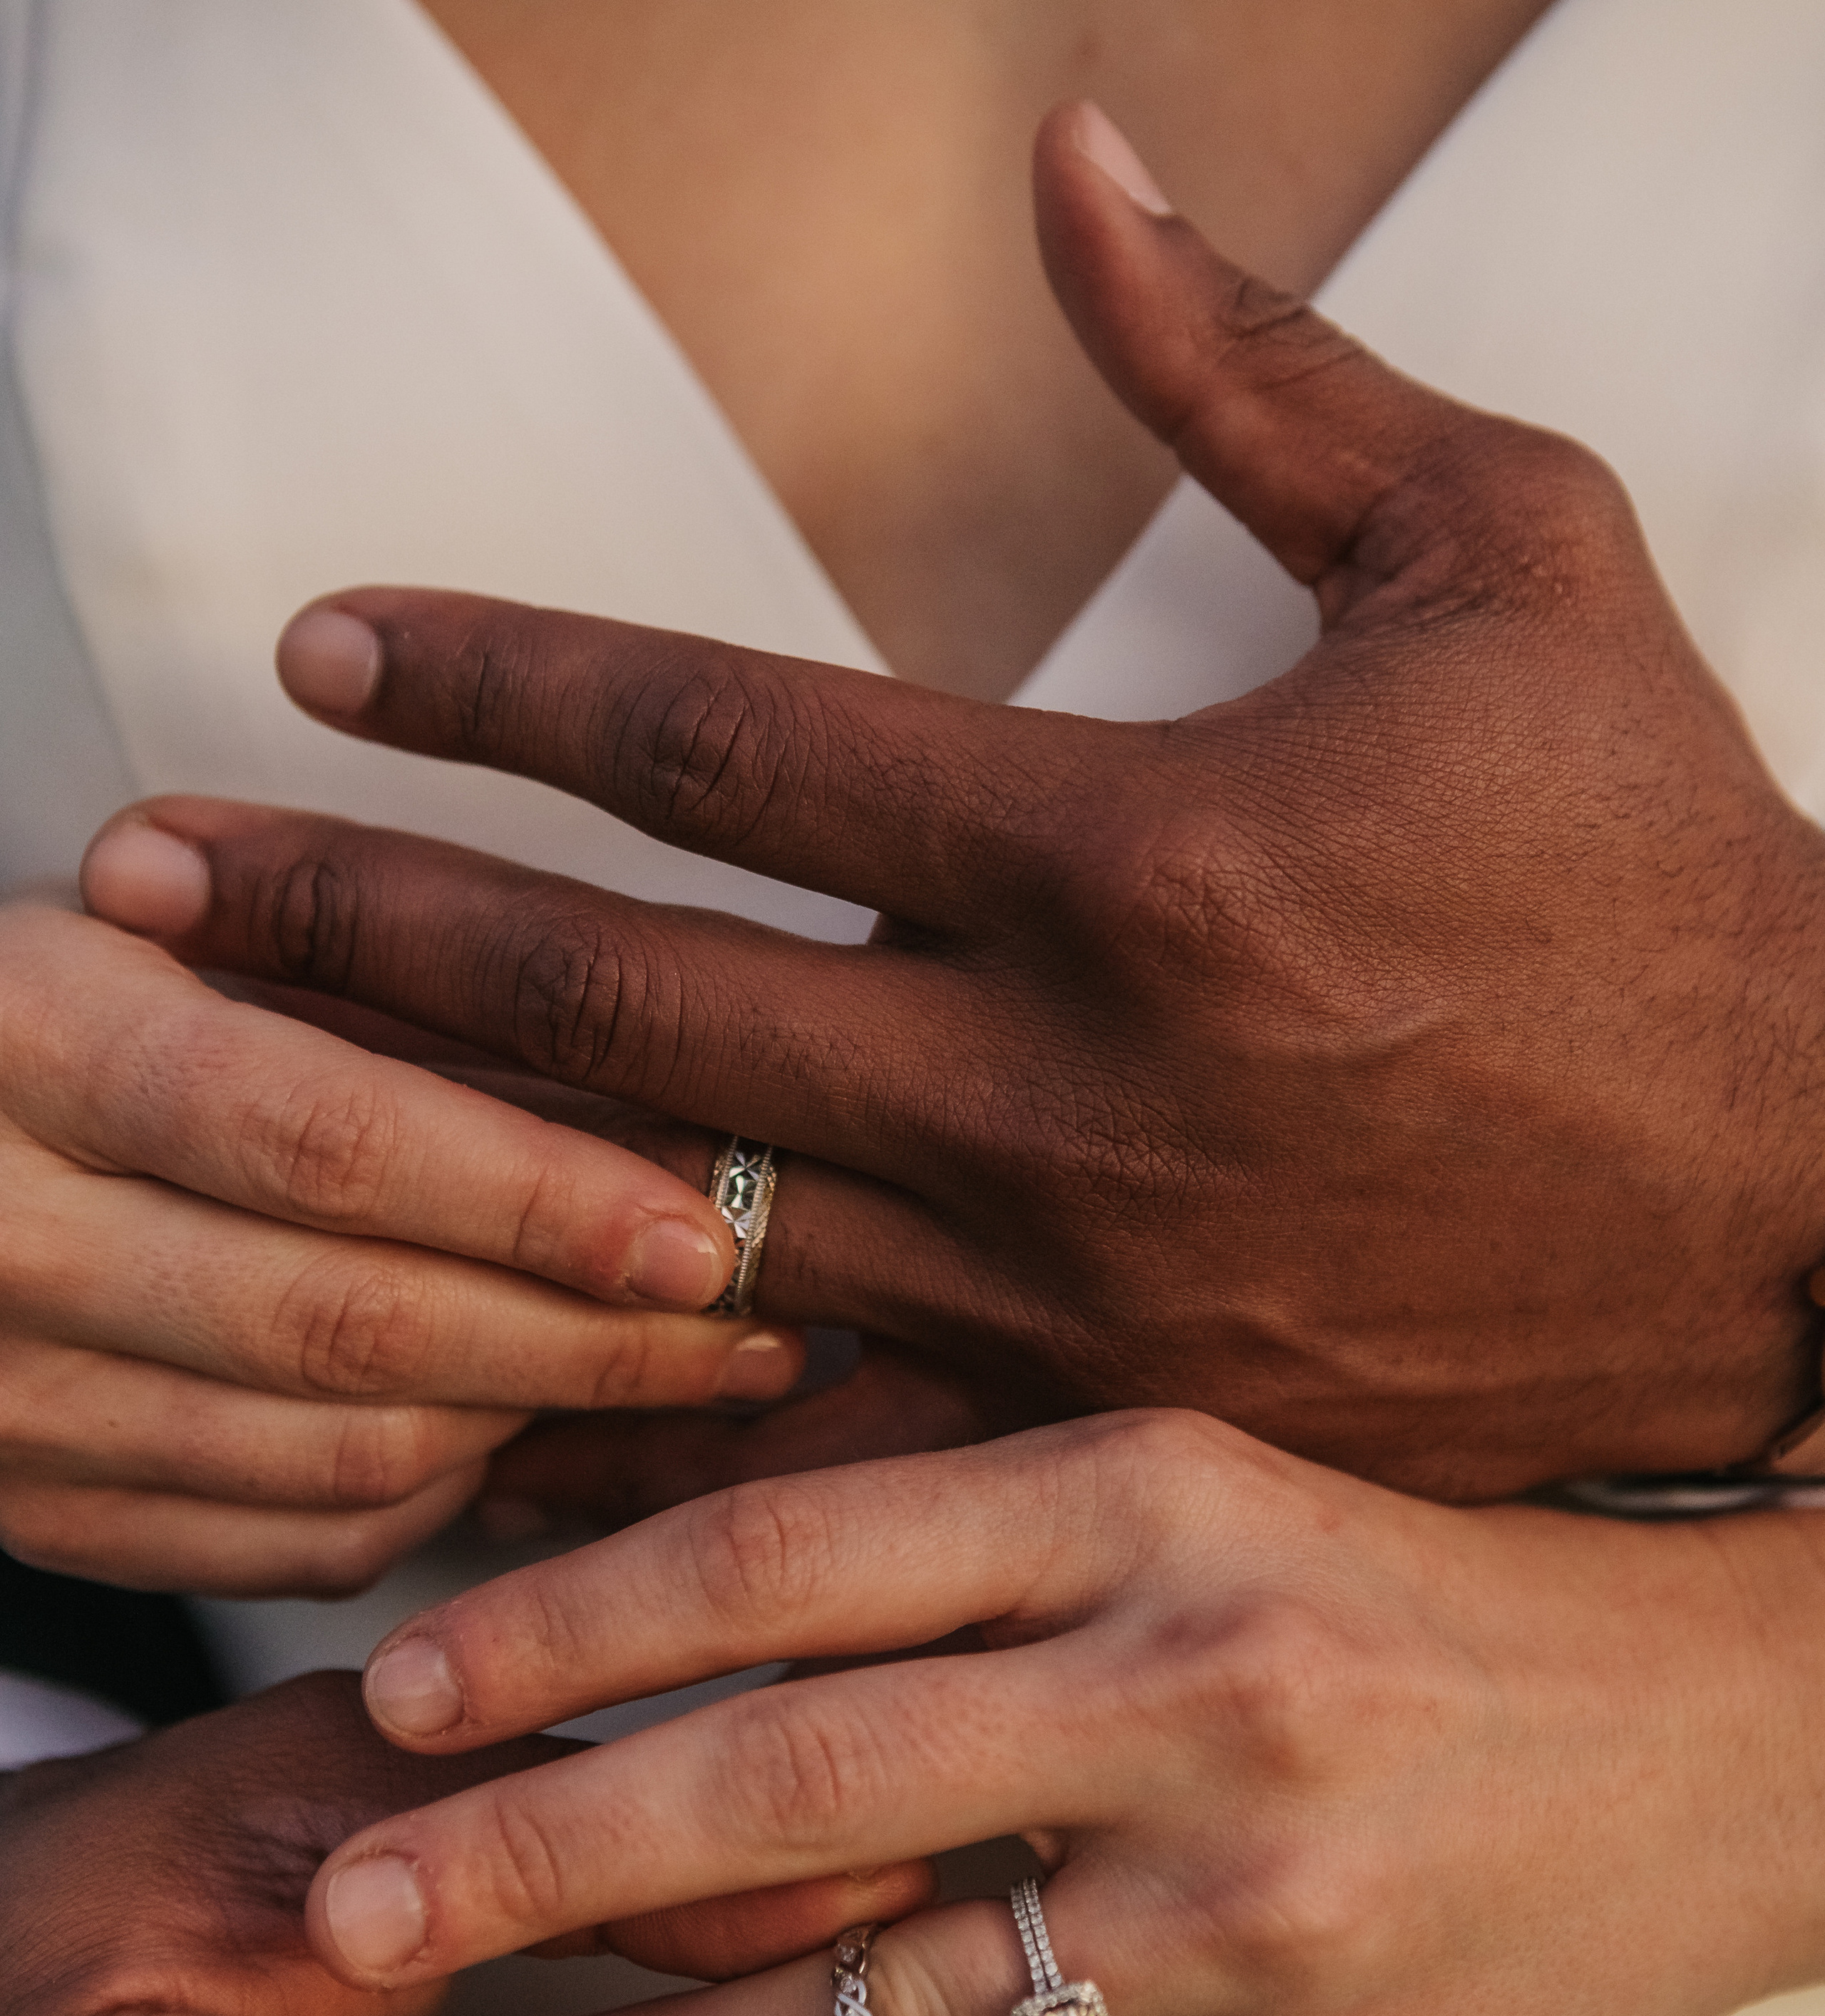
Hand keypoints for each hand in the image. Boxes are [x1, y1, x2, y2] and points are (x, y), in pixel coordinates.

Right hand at [0, 897, 801, 1594]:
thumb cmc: (38, 1015)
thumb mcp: (165, 938)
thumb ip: (359, 996)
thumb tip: (639, 1092)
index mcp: (27, 1042)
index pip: (326, 1140)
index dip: (538, 1199)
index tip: (708, 1230)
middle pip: (354, 1327)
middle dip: (592, 1342)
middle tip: (765, 1323)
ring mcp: (2, 1403)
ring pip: (340, 1460)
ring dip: (542, 1428)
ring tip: (683, 1377)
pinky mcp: (29, 1509)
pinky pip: (286, 1546)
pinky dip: (437, 1504)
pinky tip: (526, 1439)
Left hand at [82, 103, 1824, 1500]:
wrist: (1806, 1217)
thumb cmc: (1665, 881)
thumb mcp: (1511, 563)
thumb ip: (1262, 376)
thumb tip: (1081, 164)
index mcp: (1136, 854)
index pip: (727, 744)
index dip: (496, 679)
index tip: (322, 650)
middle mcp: (1058, 1085)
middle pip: (624, 998)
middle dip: (354, 928)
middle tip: (132, 890)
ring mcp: (1064, 1282)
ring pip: (674, 1223)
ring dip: (433, 1164)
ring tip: (230, 1118)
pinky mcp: (1101, 1422)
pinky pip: (811, 1426)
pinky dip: (631, 1412)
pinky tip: (466, 1402)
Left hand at [296, 1414, 1824, 2015]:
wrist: (1716, 1753)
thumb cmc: (1409, 1610)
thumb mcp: (1194, 1502)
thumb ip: (963, 1554)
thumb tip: (678, 1631)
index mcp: (1151, 1492)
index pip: (793, 1549)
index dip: (568, 1622)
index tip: (397, 1688)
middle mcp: (1198, 1678)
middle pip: (797, 1770)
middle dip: (539, 1852)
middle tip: (349, 1908)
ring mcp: (1254, 1902)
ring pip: (883, 1993)